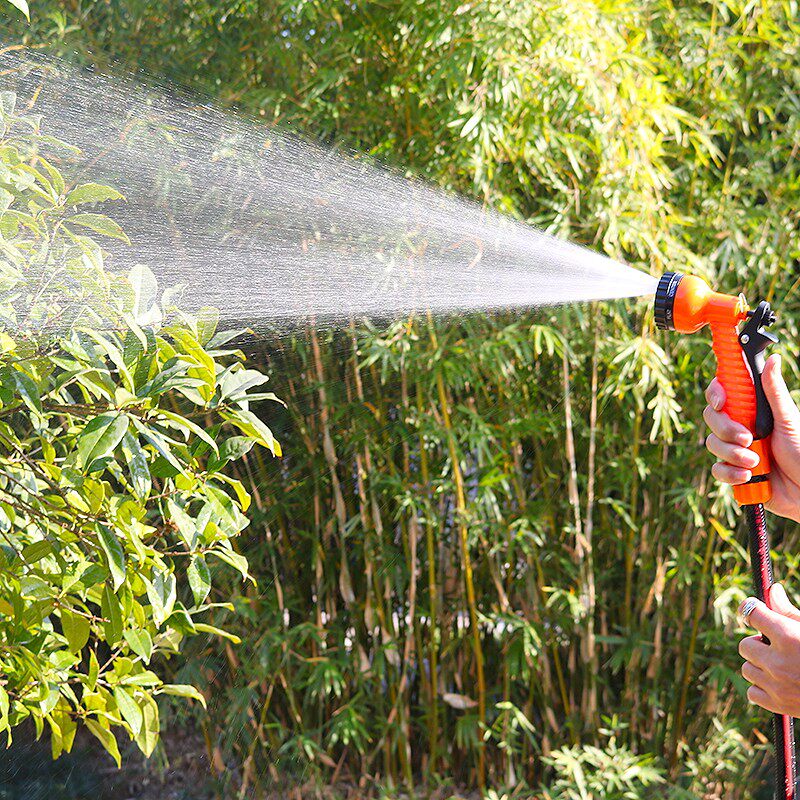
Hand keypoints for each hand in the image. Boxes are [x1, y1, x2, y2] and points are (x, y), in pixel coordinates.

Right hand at [704, 354, 799, 521]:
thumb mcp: (788, 420)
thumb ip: (774, 392)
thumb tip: (773, 359)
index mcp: (752, 410)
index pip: (723, 393)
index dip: (716, 393)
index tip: (722, 402)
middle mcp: (740, 426)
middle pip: (712, 417)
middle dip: (727, 429)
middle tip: (748, 438)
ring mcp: (734, 448)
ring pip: (712, 443)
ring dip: (733, 454)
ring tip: (756, 463)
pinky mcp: (731, 471)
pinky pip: (717, 468)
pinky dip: (730, 473)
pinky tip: (748, 476)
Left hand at [739, 584, 799, 715]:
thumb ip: (788, 612)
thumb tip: (773, 590)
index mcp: (787, 637)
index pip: (751, 613)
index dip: (753, 610)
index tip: (756, 613)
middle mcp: (778, 661)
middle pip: (744, 645)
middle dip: (758, 644)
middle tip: (777, 648)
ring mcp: (776, 685)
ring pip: (747, 669)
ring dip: (760, 667)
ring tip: (782, 667)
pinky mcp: (778, 705)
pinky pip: (752, 692)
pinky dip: (762, 688)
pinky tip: (780, 684)